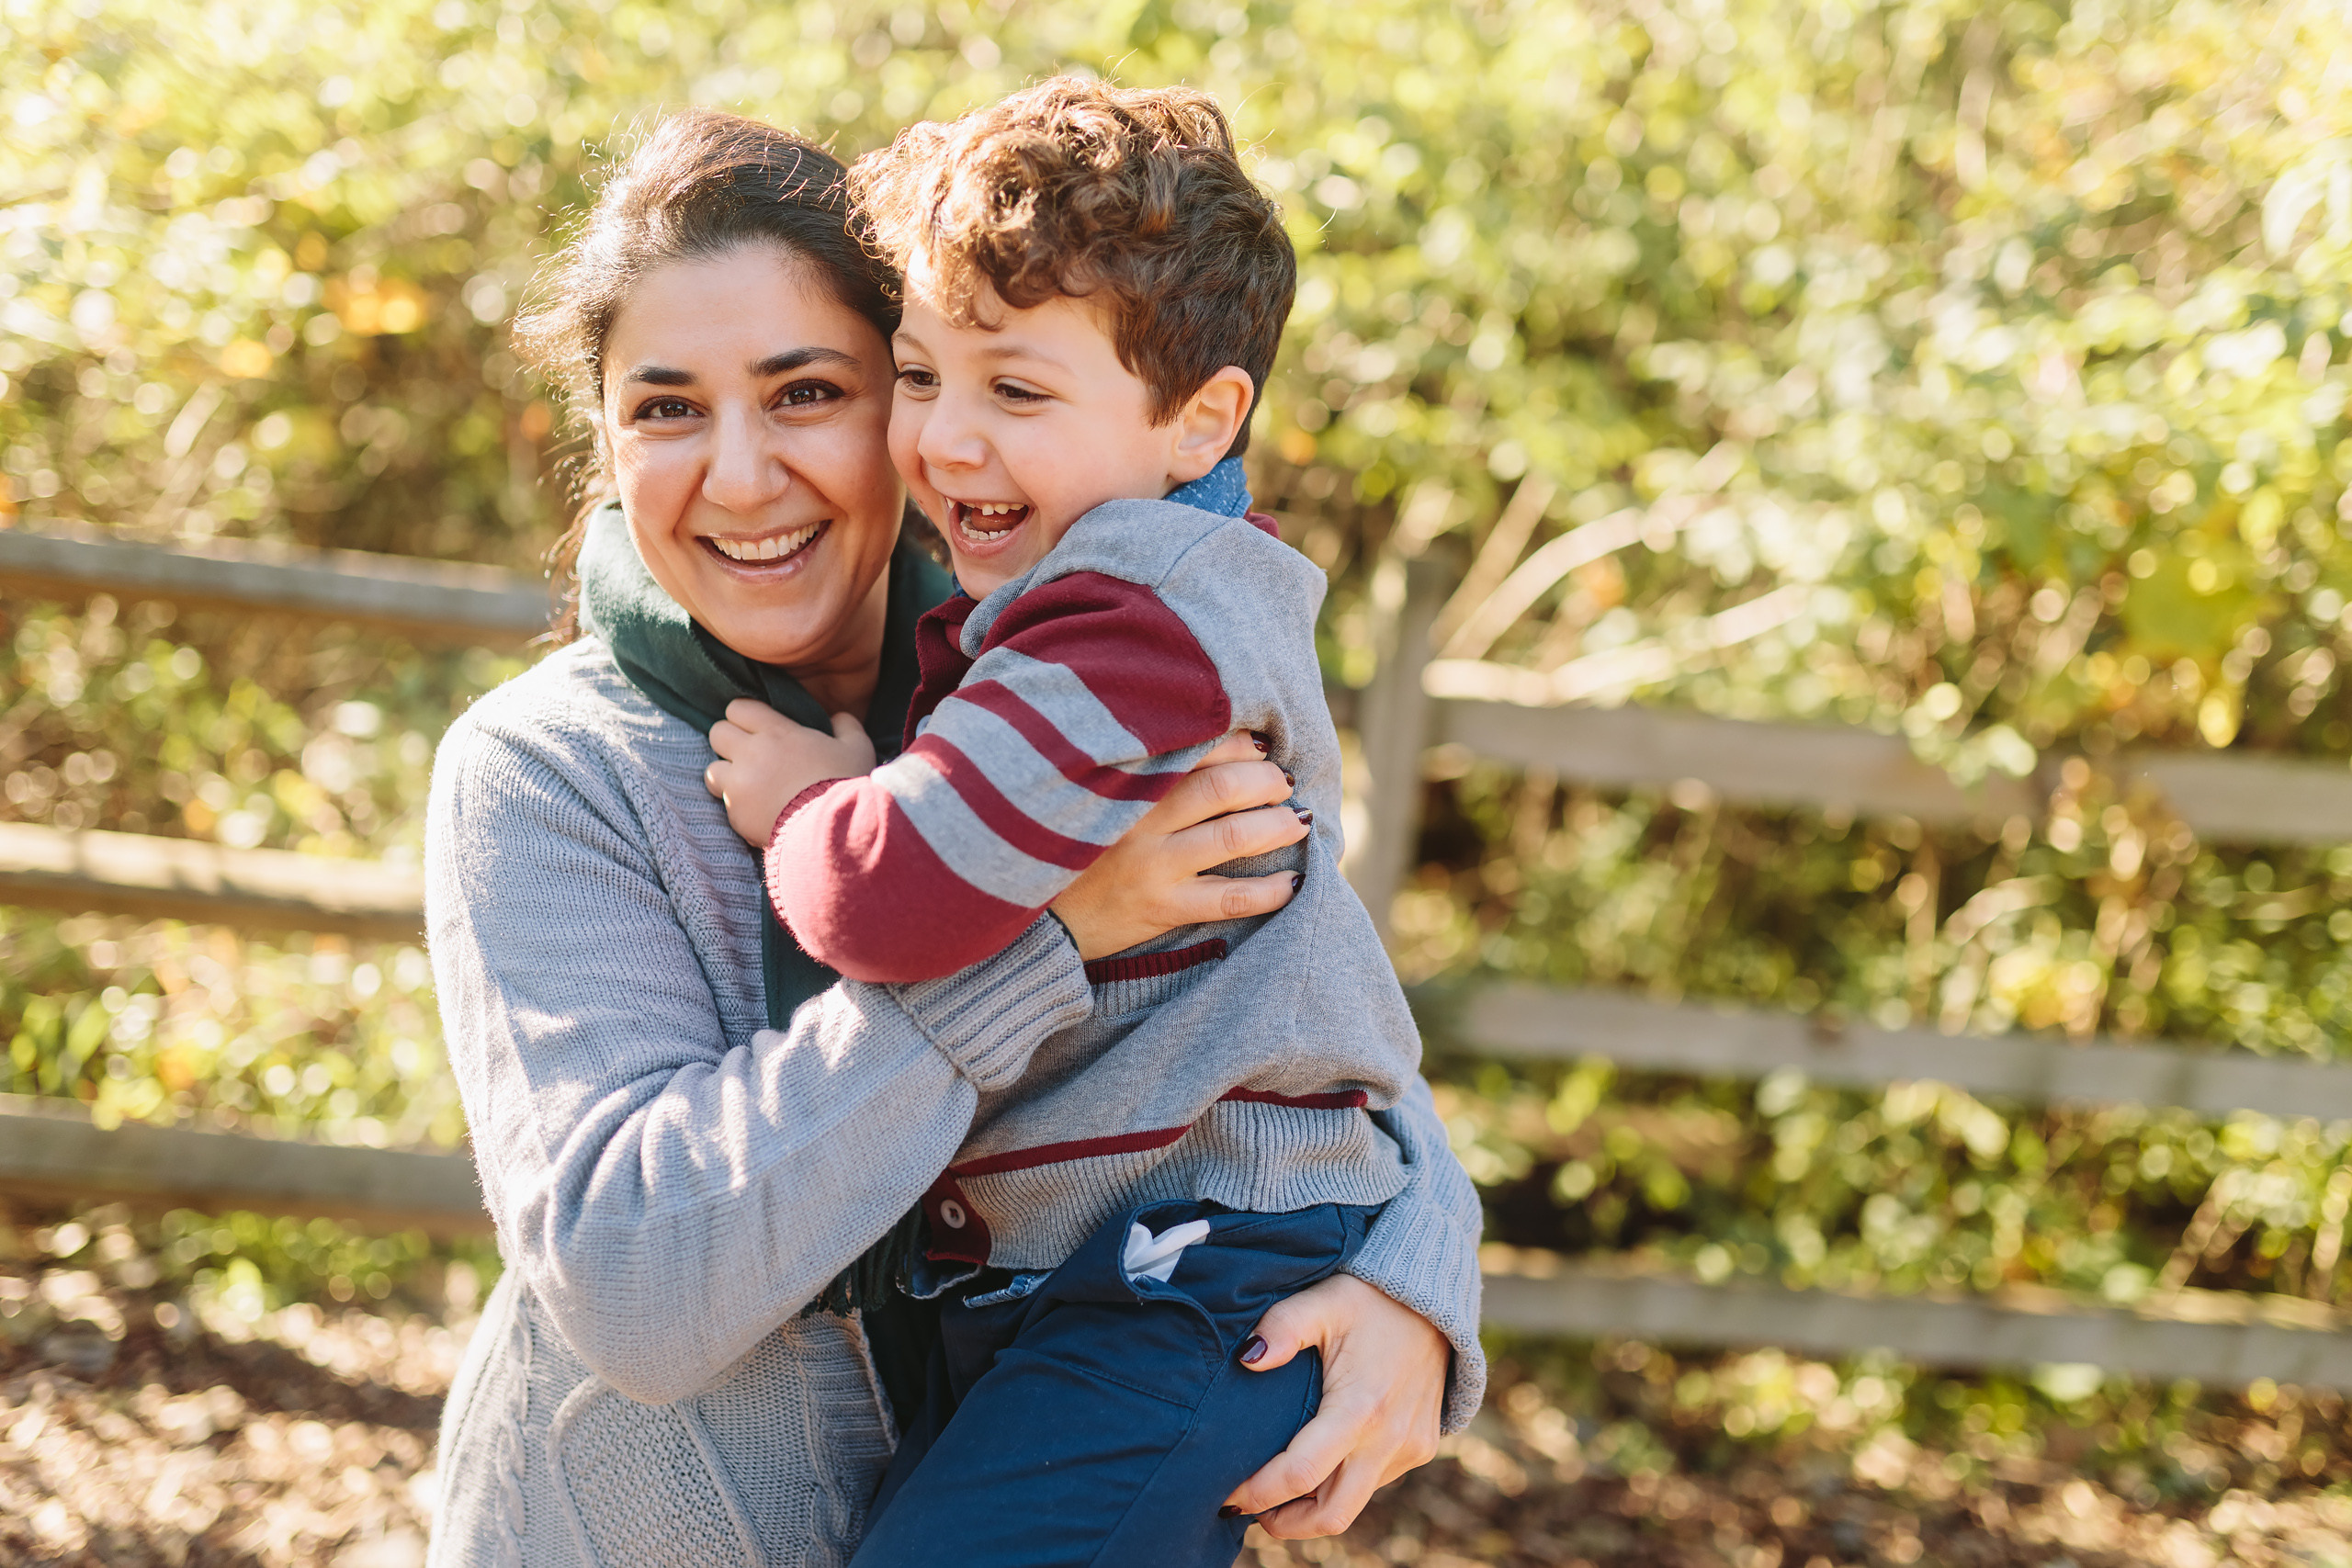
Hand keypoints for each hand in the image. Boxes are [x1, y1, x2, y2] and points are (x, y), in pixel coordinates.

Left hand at [705, 698, 876, 846]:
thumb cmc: (845, 784)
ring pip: (712, 770)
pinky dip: (736, 805)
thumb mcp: (857, 748)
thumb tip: (838, 717)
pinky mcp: (735, 814)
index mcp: (776, 732)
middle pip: (718, 733)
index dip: (745, 716)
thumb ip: (846, 725)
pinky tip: (757, 810)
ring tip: (747, 785)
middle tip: (749, 755)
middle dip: (729, 741)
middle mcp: (750, 753)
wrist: (833, 831)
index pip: (738, 708)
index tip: (758, 728)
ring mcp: (739, 785)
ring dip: (726, 775)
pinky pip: (724, 803)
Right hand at [1049, 731, 1307, 959]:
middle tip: (1284, 782)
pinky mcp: (1162, 908)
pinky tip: (1293, 883)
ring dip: (1277, 826)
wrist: (1038, 920)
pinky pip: (1229, 898)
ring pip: (1233, 838)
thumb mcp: (1092, 801)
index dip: (1237, 745)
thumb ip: (1138, 778)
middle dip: (1265, 781)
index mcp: (1123, 786)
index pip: (1193, 751)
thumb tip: (1207, 752)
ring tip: (1299, 822)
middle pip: (1221, 788)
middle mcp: (1139, 821)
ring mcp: (1153, 867)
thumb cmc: (1070, 852)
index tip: (1259, 746)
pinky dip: (1269, 890)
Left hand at [1220, 1273, 1447, 1537]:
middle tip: (1250, 1510)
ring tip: (1278, 1489)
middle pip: (1331, 1514)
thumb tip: (1247, 1359)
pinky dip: (1341, 1483)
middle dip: (1286, 1524)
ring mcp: (1409, 1448)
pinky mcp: (1420, 1448)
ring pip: (1354, 1502)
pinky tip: (1319, 1463)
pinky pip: (1374, 1482)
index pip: (1300, 1475)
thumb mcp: (1322, 1301)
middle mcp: (1389, 1438)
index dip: (1258, 1492)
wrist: (1435, 1299)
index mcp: (1360, 1408)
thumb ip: (1282, 1327)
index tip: (1227, 1492)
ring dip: (1313, 1506)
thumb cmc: (1371, 1299)